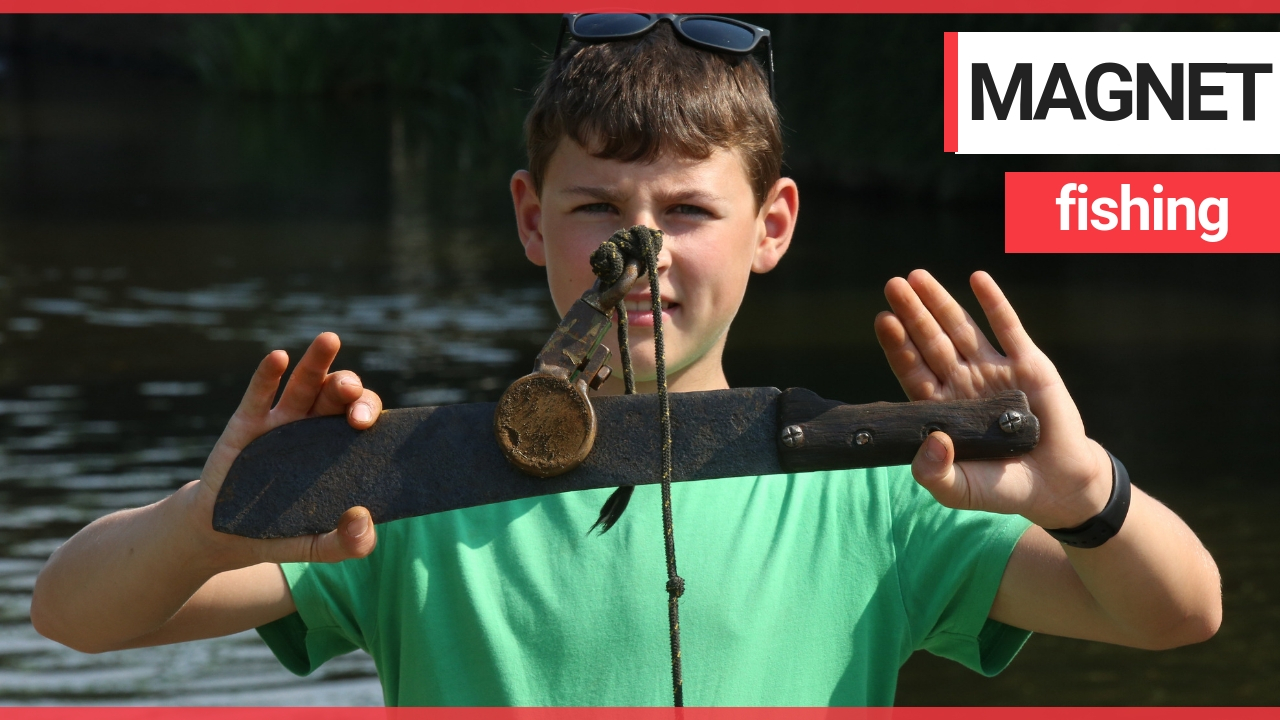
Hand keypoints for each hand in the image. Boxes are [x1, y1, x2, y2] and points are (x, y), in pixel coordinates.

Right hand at [194, 332, 383, 567]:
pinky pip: (259, 394)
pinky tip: (279, 357)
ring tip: (329, 341)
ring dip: (316, 362)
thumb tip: (364, 521)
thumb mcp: (315, 547)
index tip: (365, 424)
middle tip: (350, 395)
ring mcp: (279, 423)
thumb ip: (345, 543)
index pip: (363, 418)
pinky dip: (268, 374)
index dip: (369, 412)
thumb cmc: (278, 534)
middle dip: (349, 387)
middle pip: (338, 394)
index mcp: (339, 449)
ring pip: (303, 384)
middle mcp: (314, 427)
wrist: (222, 536)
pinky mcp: (246, 425)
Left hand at [873, 270, 1111, 528]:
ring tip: (918, 277)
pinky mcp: (1029, 365)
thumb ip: (935, 473)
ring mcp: (994, 370)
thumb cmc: (1002, 488)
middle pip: (931, 341)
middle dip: (912, 314)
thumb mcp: (960, 490)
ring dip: (941, 302)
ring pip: (961, 329)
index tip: (883, 320)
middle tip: (893, 285)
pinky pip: (1008, 328)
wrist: (1057, 485)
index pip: (912, 370)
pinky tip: (977, 279)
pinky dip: (994, 303)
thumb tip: (931, 440)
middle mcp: (963, 382)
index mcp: (941, 407)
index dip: (898, 345)